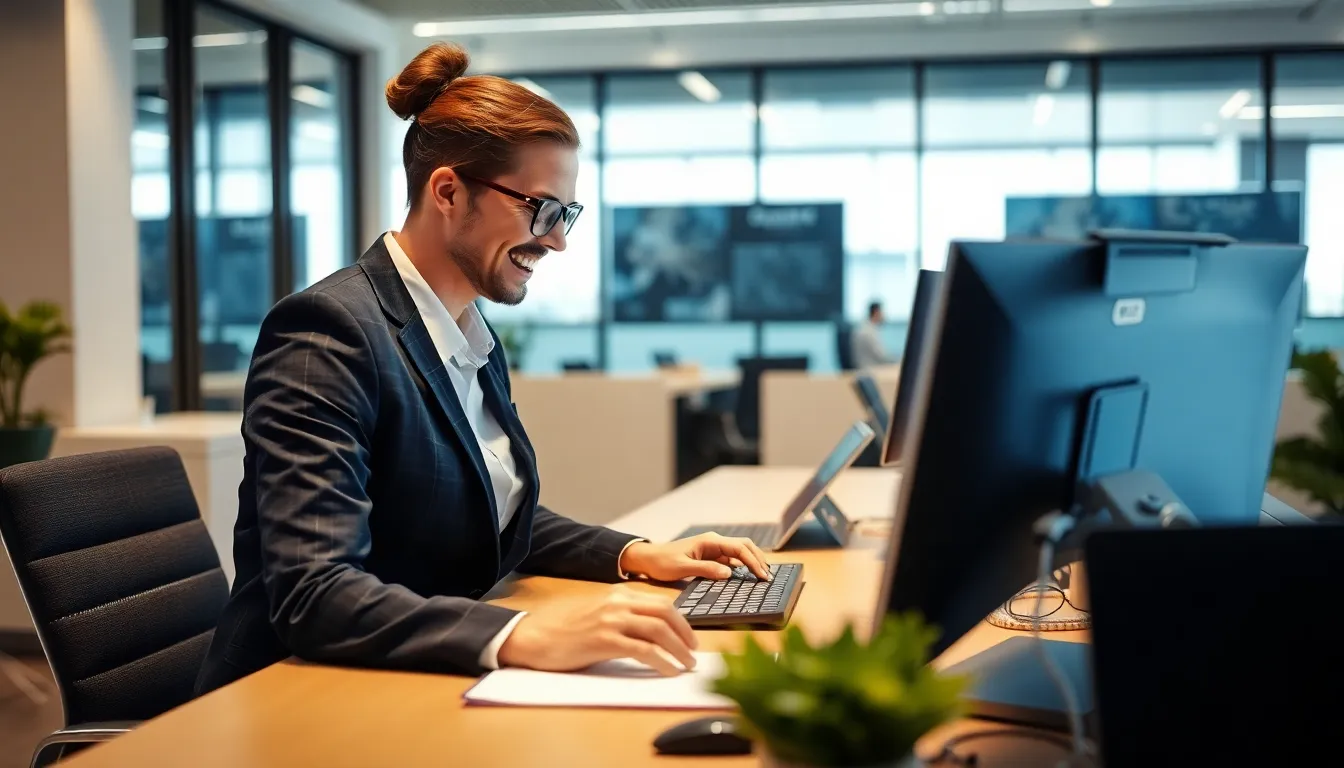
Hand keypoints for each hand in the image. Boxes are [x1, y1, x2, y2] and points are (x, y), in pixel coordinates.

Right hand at [497, 586, 696, 675]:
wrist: (531, 635)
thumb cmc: (559, 627)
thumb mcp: (595, 611)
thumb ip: (619, 613)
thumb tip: (647, 628)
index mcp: (616, 593)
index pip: (660, 601)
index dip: (680, 620)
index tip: (688, 636)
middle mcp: (617, 602)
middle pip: (665, 612)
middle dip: (685, 633)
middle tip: (693, 650)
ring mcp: (611, 620)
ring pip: (659, 630)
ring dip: (678, 649)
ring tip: (686, 664)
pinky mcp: (604, 641)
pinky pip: (644, 650)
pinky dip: (662, 661)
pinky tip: (668, 671)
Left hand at [619, 533, 771, 581]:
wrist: (648, 559)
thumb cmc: (662, 562)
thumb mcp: (682, 568)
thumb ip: (705, 570)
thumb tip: (729, 574)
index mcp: (709, 541)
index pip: (739, 548)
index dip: (753, 561)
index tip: (762, 576)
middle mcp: (714, 542)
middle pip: (744, 546)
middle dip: (758, 560)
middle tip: (767, 577)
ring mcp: (714, 549)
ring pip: (740, 552)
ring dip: (753, 562)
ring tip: (763, 576)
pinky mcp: (712, 557)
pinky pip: (732, 559)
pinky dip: (744, 566)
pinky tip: (748, 577)